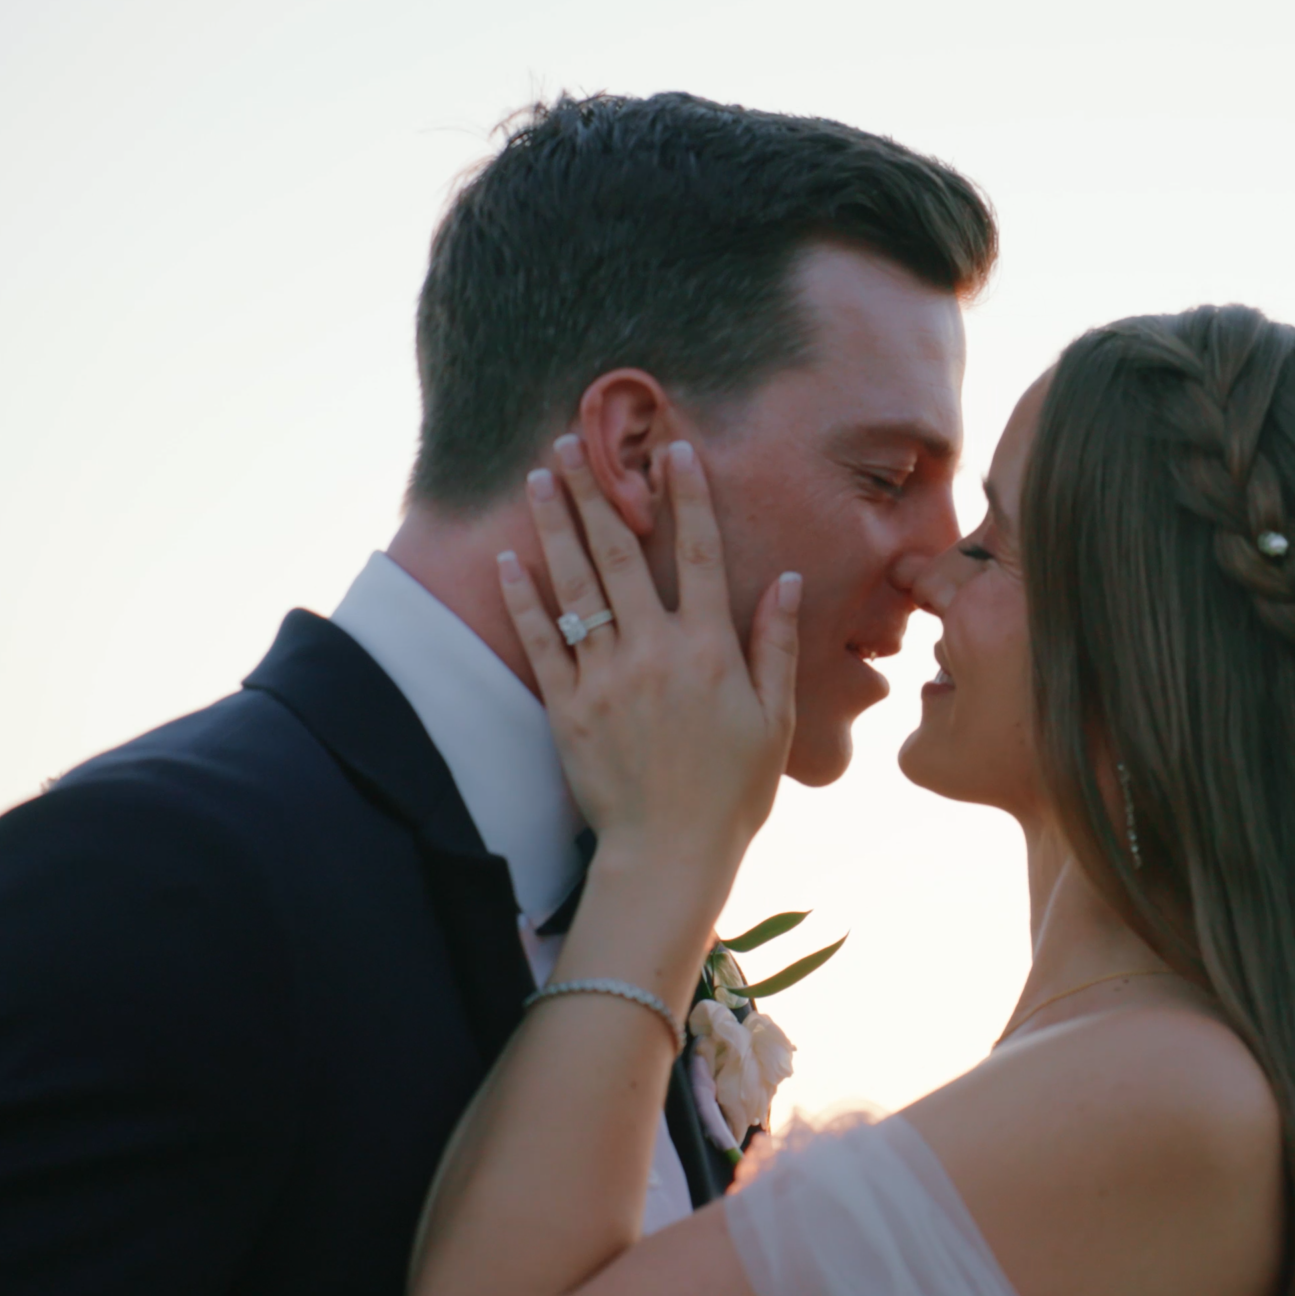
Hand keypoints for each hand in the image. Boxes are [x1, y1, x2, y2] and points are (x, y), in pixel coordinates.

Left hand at [496, 435, 799, 925]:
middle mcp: (655, 651)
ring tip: (539, 478)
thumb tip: (786, 581)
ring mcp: (606, 677)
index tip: (675, 451)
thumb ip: (776, 645)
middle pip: (622, 555)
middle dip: (598, 492)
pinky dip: (523, 599)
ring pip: (575, 587)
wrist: (669, 853)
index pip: (702, 555)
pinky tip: (508, 560)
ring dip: (555, 527)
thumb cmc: (733, 790)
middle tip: (574, 442)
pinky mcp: (568, 707)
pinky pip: (541, 642)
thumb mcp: (774, 718)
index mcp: (710, 650)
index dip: (689, 498)